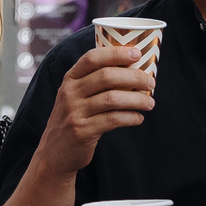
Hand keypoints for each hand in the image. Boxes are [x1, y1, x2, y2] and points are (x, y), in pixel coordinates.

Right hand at [36, 45, 154, 174]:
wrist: (54, 152)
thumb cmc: (73, 119)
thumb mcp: (75, 96)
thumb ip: (95, 82)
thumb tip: (133, 70)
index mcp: (70, 79)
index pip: (92, 58)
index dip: (116, 53)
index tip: (137, 54)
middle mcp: (70, 93)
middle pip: (106, 76)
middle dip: (134, 77)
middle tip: (150, 82)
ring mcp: (74, 112)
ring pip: (113, 98)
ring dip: (137, 99)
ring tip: (149, 103)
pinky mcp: (82, 131)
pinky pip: (113, 120)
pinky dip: (131, 118)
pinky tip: (138, 118)